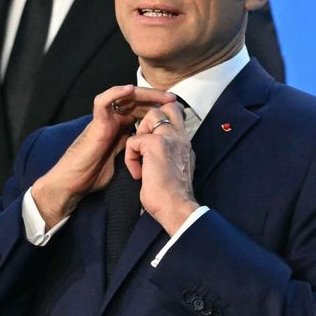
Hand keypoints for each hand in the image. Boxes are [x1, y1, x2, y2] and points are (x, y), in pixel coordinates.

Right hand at [32, 85, 175, 227]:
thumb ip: (137, 149)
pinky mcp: (95, 123)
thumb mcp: (125, 159)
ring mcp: (105, 120)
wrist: (74, 183)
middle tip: (174, 99)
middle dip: (156, 98)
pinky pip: (102, 102)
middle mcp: (115, 120)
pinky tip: (128, 90)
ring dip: (143, 93)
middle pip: (137, 101)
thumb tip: (157, 150)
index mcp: (123, 127)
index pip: (144, 110)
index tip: (179, 111)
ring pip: (123, 97)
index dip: (160, 108)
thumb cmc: (96, 174)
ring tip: (160, 95)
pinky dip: (114, 93)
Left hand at [125, 101, 199, 234]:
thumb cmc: (172, 197)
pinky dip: (130, 157)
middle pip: (169, 108)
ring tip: (140, 158)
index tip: (152, 141)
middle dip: (151, 119)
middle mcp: (181, 137)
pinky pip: (134, 140)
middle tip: (144, 144)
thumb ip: (171, 155)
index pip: (178, 117)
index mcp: (185, 144)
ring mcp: (170, 138)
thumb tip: (157, 156)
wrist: (176, 208)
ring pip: (151, 116)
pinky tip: (138, 174)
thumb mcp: (176, 170)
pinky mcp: (156, 144)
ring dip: (140, 134)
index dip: (163, 121)